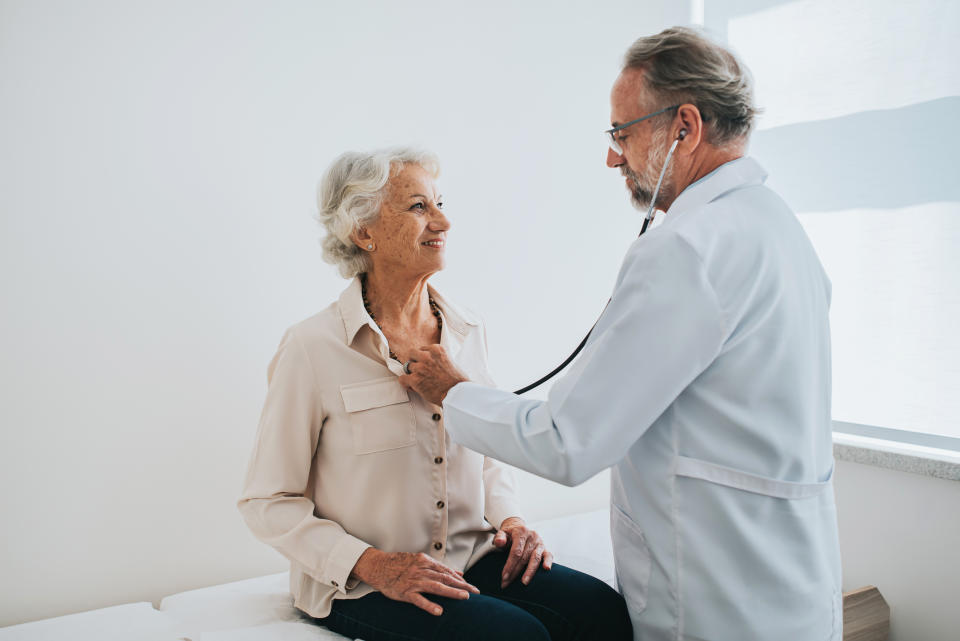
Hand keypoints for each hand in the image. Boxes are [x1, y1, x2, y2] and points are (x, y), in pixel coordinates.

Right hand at [350, 548, 479, 615]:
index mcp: (425, 561)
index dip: (461, 580)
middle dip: (462, 585)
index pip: (447, 571)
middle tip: (475, 592)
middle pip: (445, 578)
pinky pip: (419, 600)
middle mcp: (421, 570)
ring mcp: (413, 581)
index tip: (472, 587)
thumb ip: (439, 567)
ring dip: (451, 592)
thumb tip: (458, 573)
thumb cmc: (399, 564)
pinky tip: (439, 611)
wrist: (378, 566)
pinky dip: (429, 605)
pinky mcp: (405, 592)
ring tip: (464, 597)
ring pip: (436, 587)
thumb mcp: (420, 561)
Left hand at [398, 344, 469, 404]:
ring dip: (411, 373)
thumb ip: (438, 358)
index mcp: (436, 350)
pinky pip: (402, 379)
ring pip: (406, 367)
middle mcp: (427, 356)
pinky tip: (412, 387)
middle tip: (418, 370)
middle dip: (414, 361)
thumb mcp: (450, 361)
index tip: (424, 364)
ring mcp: (420, 368)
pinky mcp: (415, 380)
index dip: (422, 358)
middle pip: (411, 354)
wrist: (458, 393)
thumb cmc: (457, 381)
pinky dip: (406, 383)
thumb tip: (432, 362)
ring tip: (418, 381)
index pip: (422, 349)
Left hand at [494, 517, 552, 587]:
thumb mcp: (501, 533)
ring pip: (535, 558)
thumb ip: (499, 537)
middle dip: (515, 572)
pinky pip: (548, 556)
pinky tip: (546, 569)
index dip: (510, 565)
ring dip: (529, 572)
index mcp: (521, 532)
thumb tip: (500, 542)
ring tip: (524, 582)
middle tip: (506, 583)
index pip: (516, 551)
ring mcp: (539, 542)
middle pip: (524, 557)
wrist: (518, 528)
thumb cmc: (508, 534)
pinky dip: (548, 562)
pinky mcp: (545, 548)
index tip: (504, 577)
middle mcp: (532, 536)